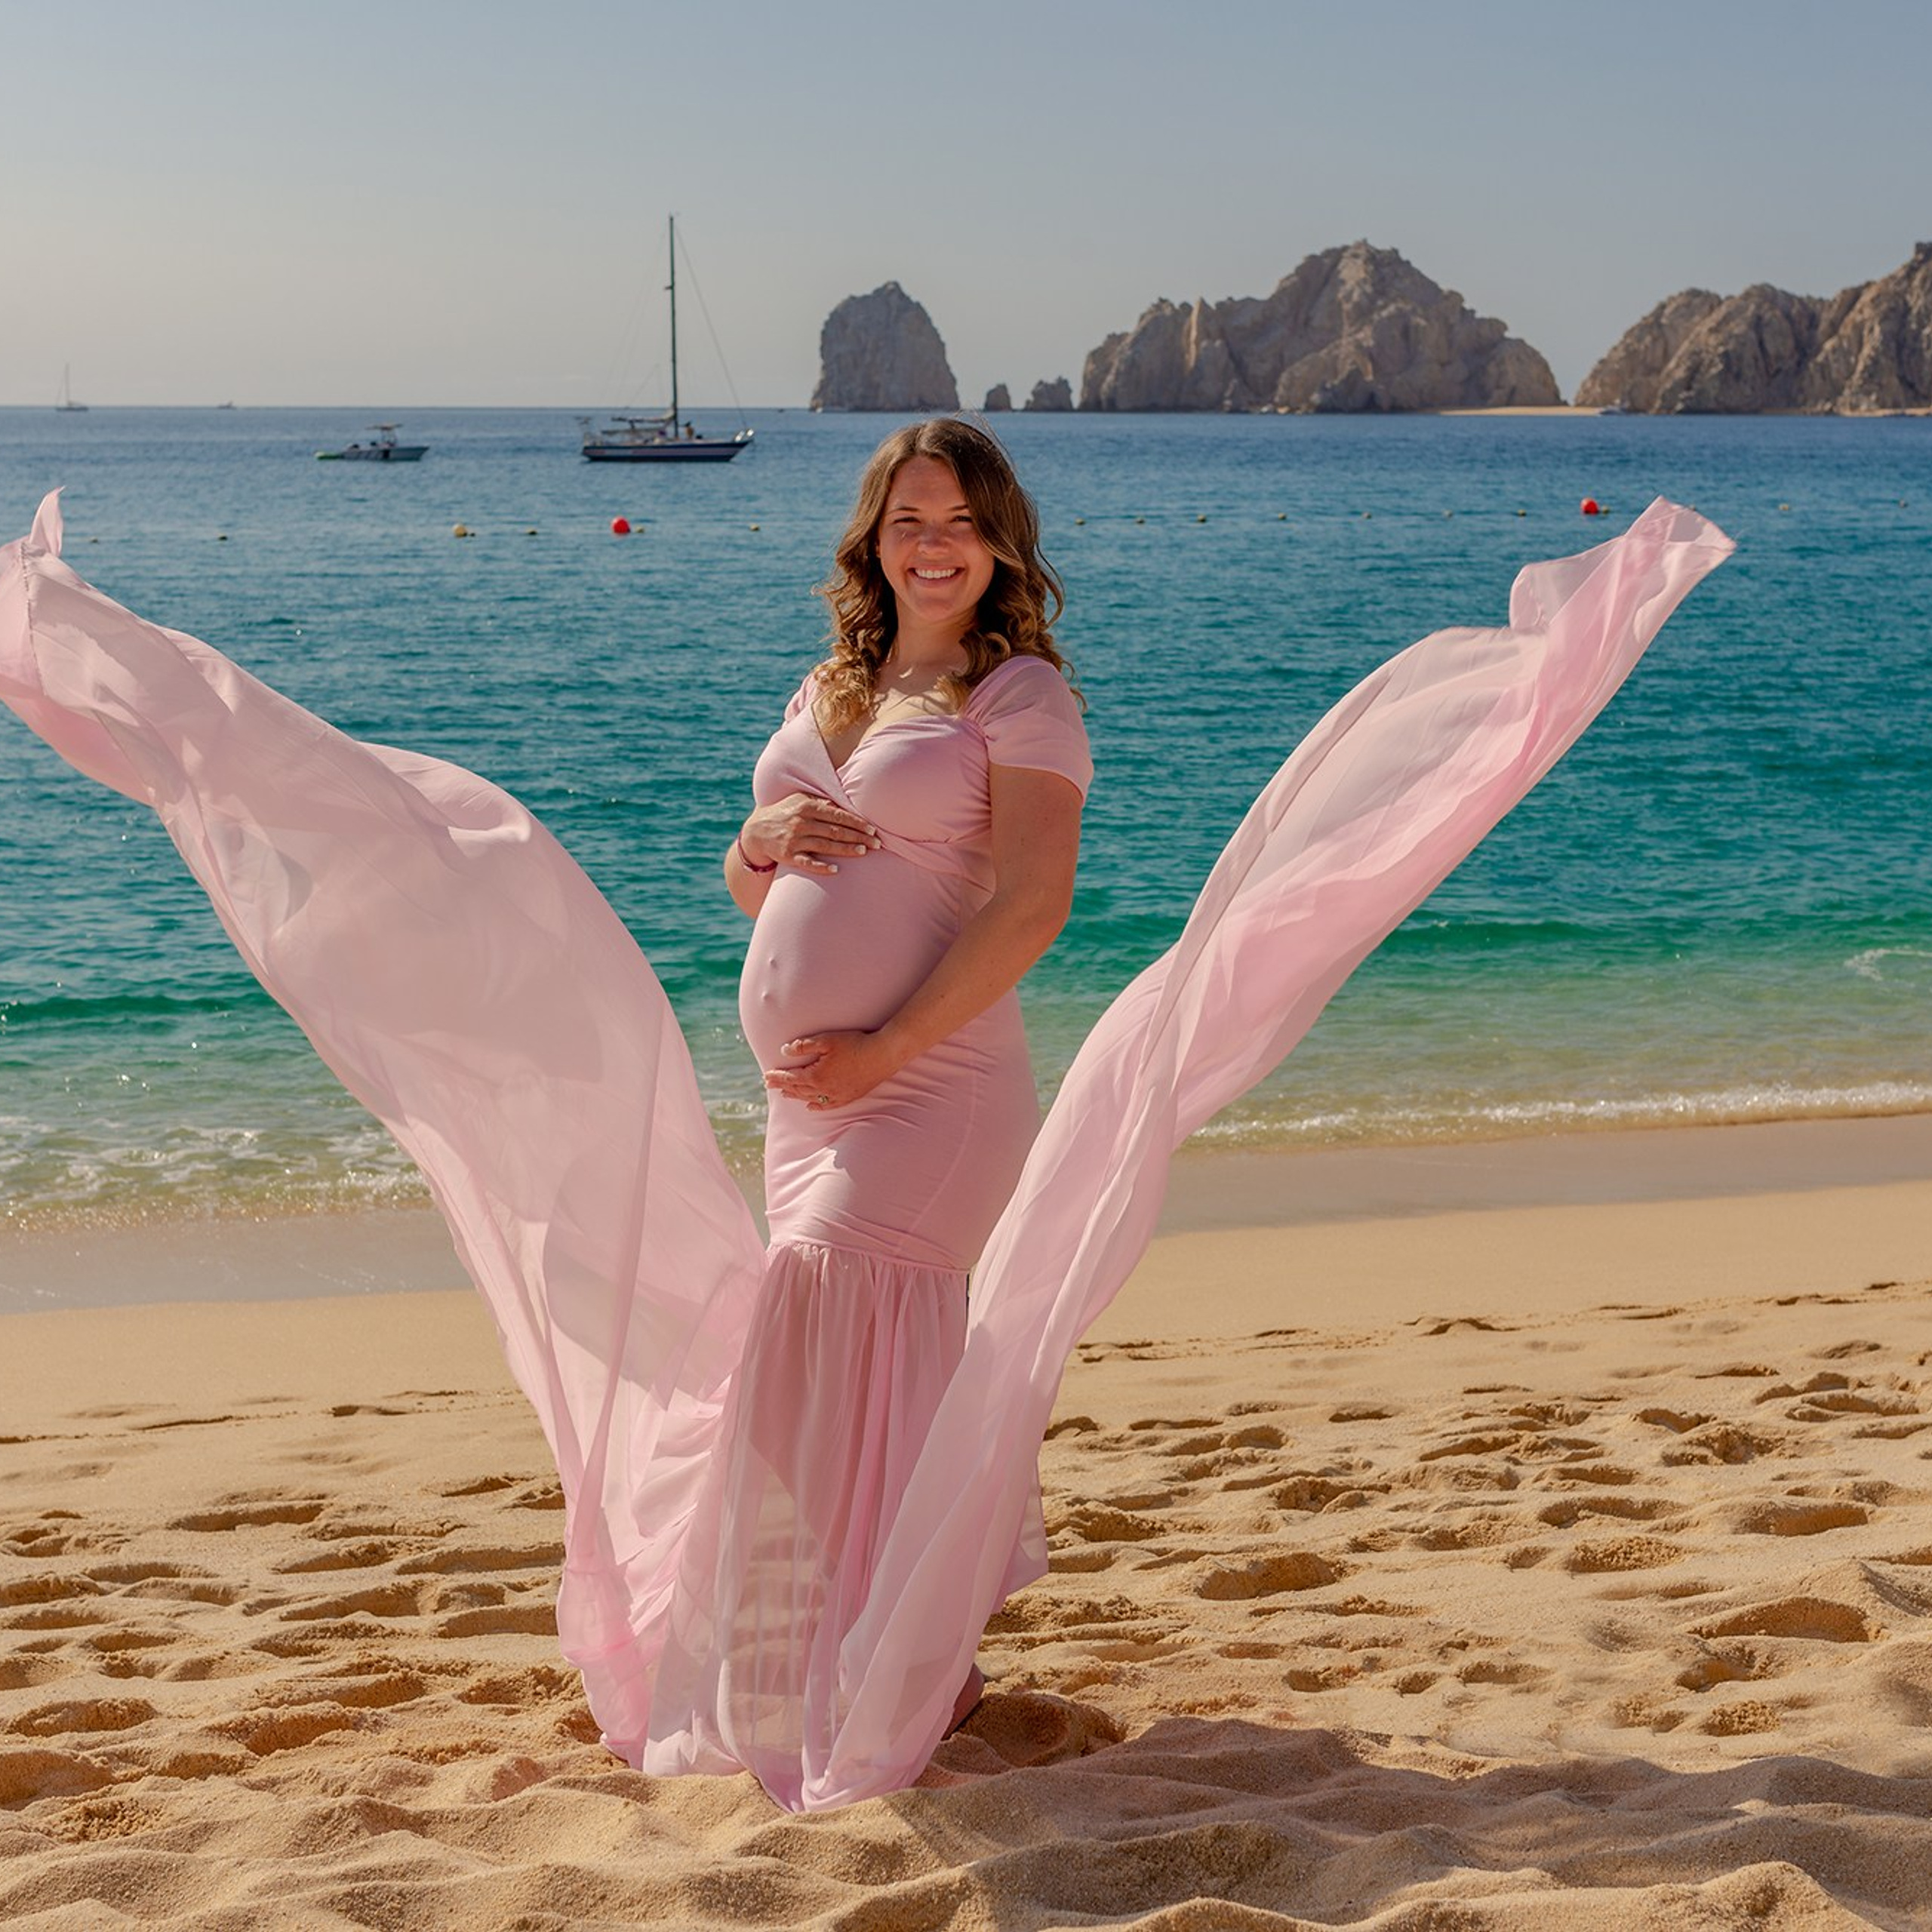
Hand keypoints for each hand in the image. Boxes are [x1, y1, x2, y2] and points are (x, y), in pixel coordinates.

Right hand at [739, 795, 879, 875]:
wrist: (756, 831)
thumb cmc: (785, 813)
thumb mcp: (800, 800)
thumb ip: (821, 801)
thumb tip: (845, 804)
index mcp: (806, 806)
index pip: (837, 815)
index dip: (857, 823)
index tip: (872, 829)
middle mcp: (801, 822)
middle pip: (835, 831)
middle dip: (858, 837)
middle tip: (877, 844)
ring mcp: (794, 840)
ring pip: (826, 846)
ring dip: (846, 850)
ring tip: (864, 852)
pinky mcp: (788, 856)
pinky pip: (808, 863)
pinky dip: (822, 867)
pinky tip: (836, 870)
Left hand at [764, 1029, 903, 1111]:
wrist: (882, 1055)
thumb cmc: (854, 1044)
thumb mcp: (826, 1040)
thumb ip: (803, 1046)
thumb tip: (784, 1052)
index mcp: (816, 1076)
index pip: (790, 1078)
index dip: (777, 1077)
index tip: (766, 1076)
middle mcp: (824, 1090)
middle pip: (798, 1089)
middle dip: (783, 1086)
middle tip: (769, 1084)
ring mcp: (837, 1095)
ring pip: (810, 1098)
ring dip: (795, 1096)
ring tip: (784, 1094)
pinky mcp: (848, 1097)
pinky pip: (827, 1106)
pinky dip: (816, 1107)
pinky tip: (810, 1107)